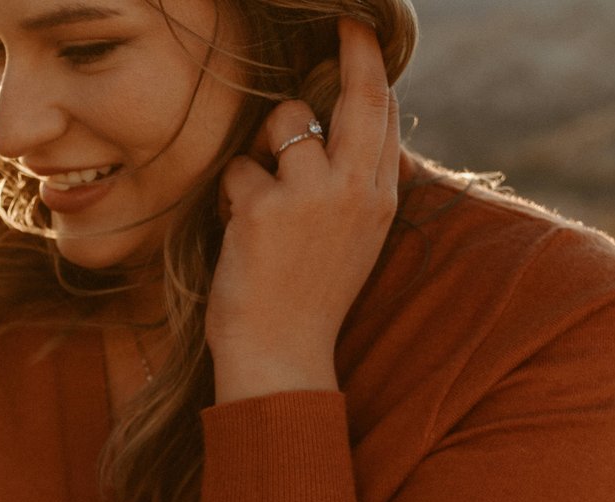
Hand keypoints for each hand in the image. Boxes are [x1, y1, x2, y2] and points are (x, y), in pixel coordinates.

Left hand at [206, 18, 401, 403]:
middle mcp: (354, 190)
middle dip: (349, 52)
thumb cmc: (308, 299)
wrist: (282, 356)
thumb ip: (352, 184)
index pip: (383, 115)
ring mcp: (311, 196)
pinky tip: (238, 233)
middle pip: (355, 97)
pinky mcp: (265, 209)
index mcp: (379, 198)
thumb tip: (339, 131)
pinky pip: (239, 169)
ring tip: (260, 199)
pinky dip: (231, 195)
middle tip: (341, 23)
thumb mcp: (351, 239)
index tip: (359, 35)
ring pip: (284, 123)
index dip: (370, 69)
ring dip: (262, 149)